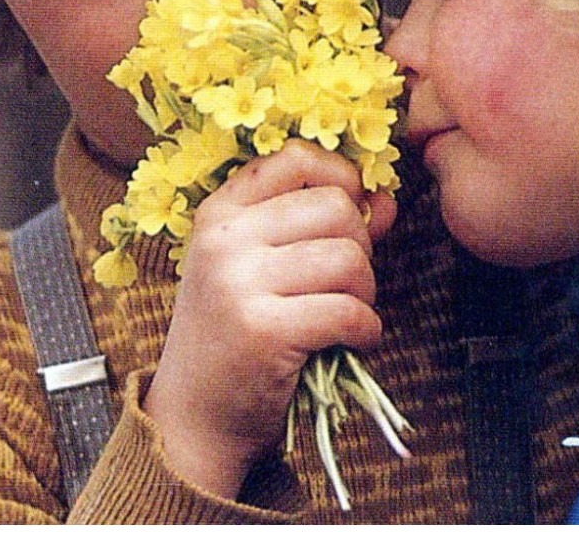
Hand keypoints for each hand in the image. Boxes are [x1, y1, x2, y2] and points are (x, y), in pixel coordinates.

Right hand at [143, 140, 396, 498]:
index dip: (340, 178)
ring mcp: (239, 284)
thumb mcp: (262, 269)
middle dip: (361, 246)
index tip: (351, 214)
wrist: (194, 419)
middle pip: (336, 207)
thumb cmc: (236, 336)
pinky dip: (366, 329)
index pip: (296, 158)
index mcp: (220, 213)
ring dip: (365, 292)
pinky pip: (348, 311)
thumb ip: (321, 228)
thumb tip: (383, 200)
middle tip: (347, 284)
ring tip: (346, 314)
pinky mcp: (263, 332)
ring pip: (349, 258)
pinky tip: (352, 342)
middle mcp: (224, 240)